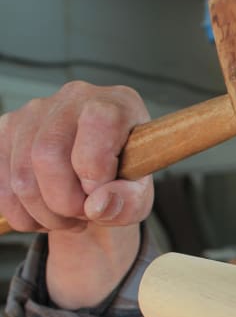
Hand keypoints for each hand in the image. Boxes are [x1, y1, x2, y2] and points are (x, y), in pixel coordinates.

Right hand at [0, 81, 153, 307]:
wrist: (98, 176)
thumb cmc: (123, 179)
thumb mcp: (141, 196)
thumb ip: (129, 201)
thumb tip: (97, 205)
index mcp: (115, 105)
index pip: (98, 123)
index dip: (96, 170)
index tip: (101, 194)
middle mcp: (72, 99)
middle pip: (48, 154)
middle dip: (65, 202)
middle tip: (84, 215)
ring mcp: (32, 113)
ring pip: (21, 176)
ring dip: (44, 214)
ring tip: (69, 218)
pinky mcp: (4, 132)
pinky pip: (0, 185)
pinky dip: (21, 213)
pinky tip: (45, 213)